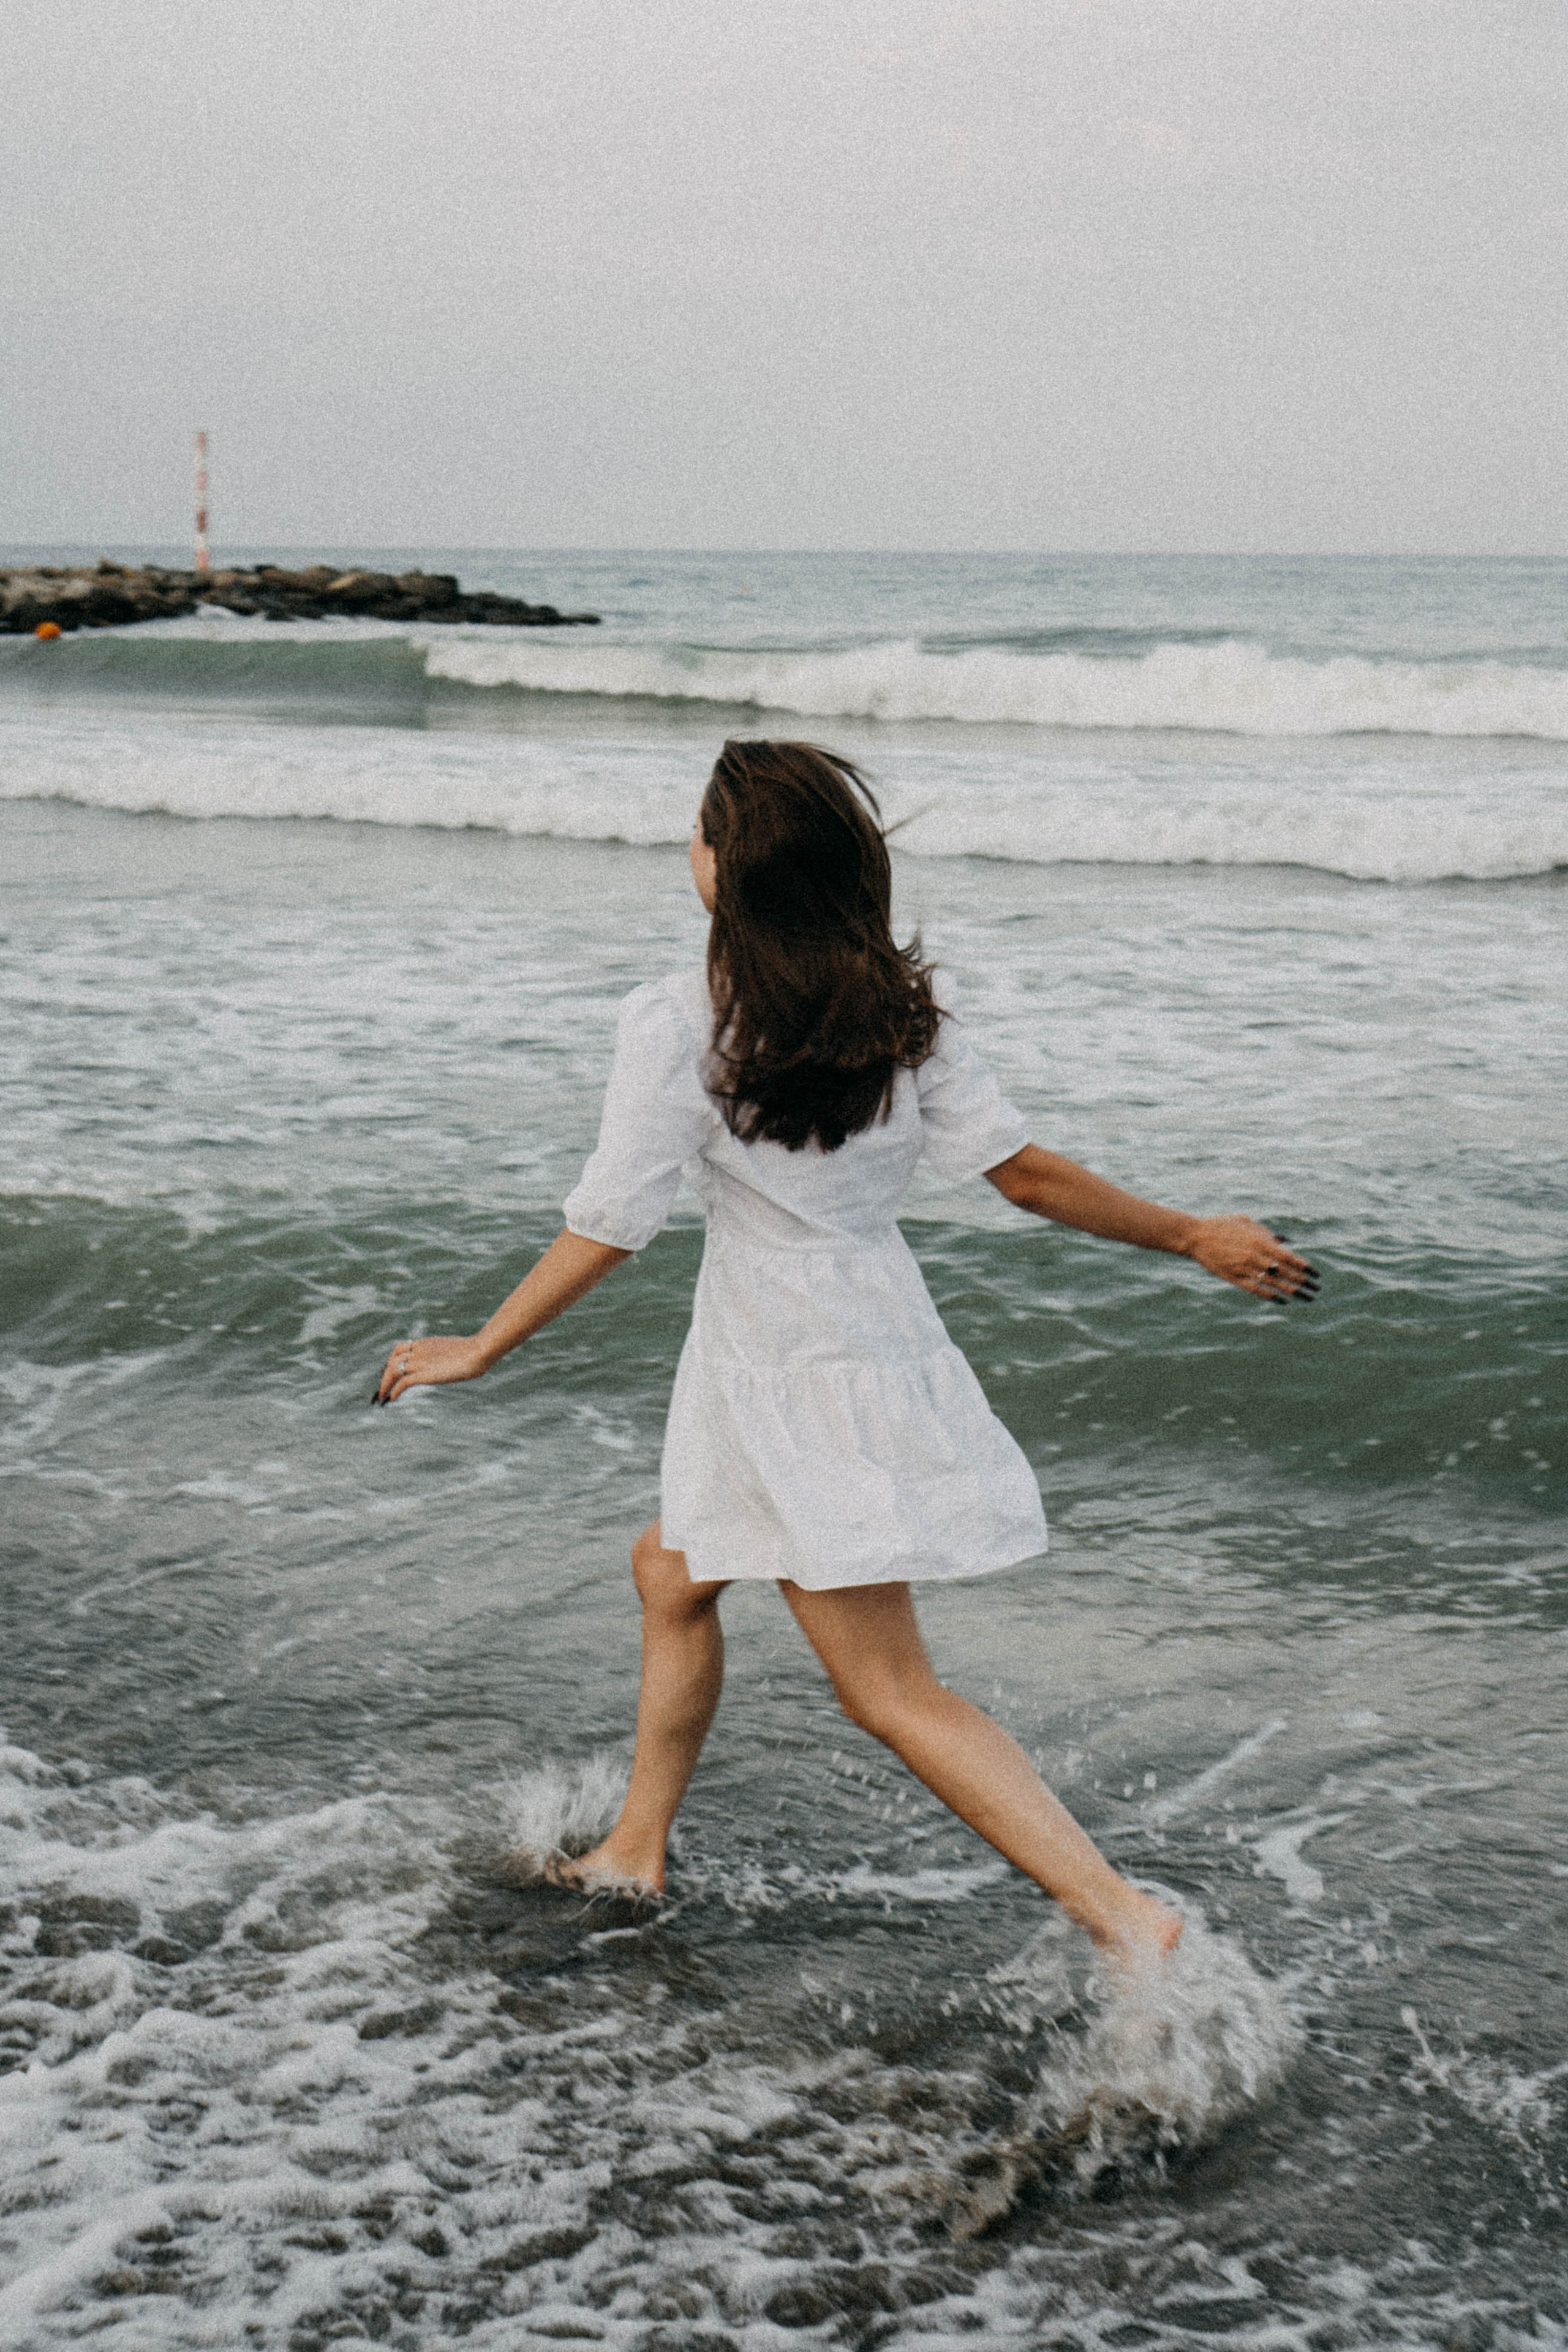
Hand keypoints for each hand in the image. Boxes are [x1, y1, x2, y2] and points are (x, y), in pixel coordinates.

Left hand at [374, 1335, 488, 1404]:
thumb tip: (458, 1359)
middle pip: (393, 1359)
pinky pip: (402, 1383)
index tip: (392, 1370)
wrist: (479, 1351)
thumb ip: (450, 1354)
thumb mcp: (459, 1350)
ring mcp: (421, 1361)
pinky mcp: (424, 1374)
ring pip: (393, 1370)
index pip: (401, 1348)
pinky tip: (392, 1398)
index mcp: (427, 1343)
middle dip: (386, 1373)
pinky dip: (394, 1390)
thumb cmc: (477, 1351)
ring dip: (385, 1383)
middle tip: (384, 1386)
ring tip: (383, 1395)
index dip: (393, 1359)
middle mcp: (420, 1350)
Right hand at [1182, 1217, 1319, 1301]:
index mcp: (1259, 1241)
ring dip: (1292, 1291)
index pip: (1288, 1257)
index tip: (1315, 1274)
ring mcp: (1243, 1268)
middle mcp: (1254, 1256)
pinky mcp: (1233, 1278)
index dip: (1304, 1266)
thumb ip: (1266, 1233)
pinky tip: (1282, 1301)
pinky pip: (1255, 1289)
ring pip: (1273, 1283)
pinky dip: (1270, 1296)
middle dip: (1303, 1281)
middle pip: (1284, 1272)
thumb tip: (1285, 1242)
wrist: (1195, 1236)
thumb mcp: (1246, 1222)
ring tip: (1305, 1297)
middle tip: (1316, 1289)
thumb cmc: (1221, 1226)